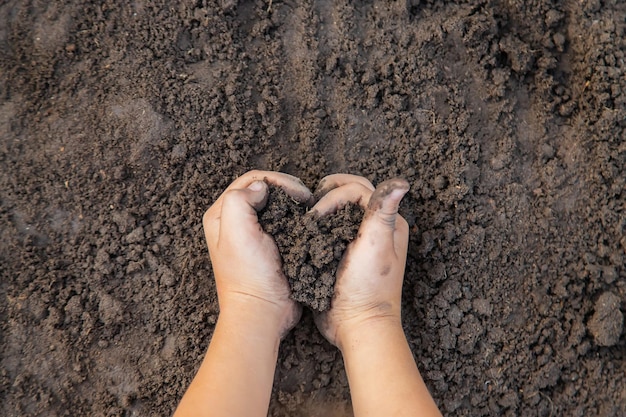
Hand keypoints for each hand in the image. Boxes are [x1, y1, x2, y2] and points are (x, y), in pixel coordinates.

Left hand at [203, 170, 311, 336]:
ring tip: (309, 208)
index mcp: (221, 214)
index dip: (276, 181)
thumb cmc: (248, 275)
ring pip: (276, 204)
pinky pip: (285, 222)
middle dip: (287, 189)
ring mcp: (254, 234)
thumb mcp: (235, 232)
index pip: (250, 180)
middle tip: (306, 198)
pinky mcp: (271, 245)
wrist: (262, 312)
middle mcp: (234, 221)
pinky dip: (297, 218)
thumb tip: (261, 187)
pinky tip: (308, 223)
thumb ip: (239, 200)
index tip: (298, 193)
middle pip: (263, 189)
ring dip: (293, 203)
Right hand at [311, 174, 409, 348]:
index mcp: (387, 221)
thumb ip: (382, 211)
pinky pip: (329, 228)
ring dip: (321, 208)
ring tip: (307, 218)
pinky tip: (305, 232)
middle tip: (310, 205)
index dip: (333, 196)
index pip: (357, 189)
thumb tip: (402, 182)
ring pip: (338, 209)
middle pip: (350, 193)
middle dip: (327, 192)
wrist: (356, 324)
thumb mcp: (376, 245)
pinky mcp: (341, 252)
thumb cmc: (369, 286)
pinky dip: (316, 226)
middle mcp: (374, 226)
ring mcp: (357, 239)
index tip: (317, 216)